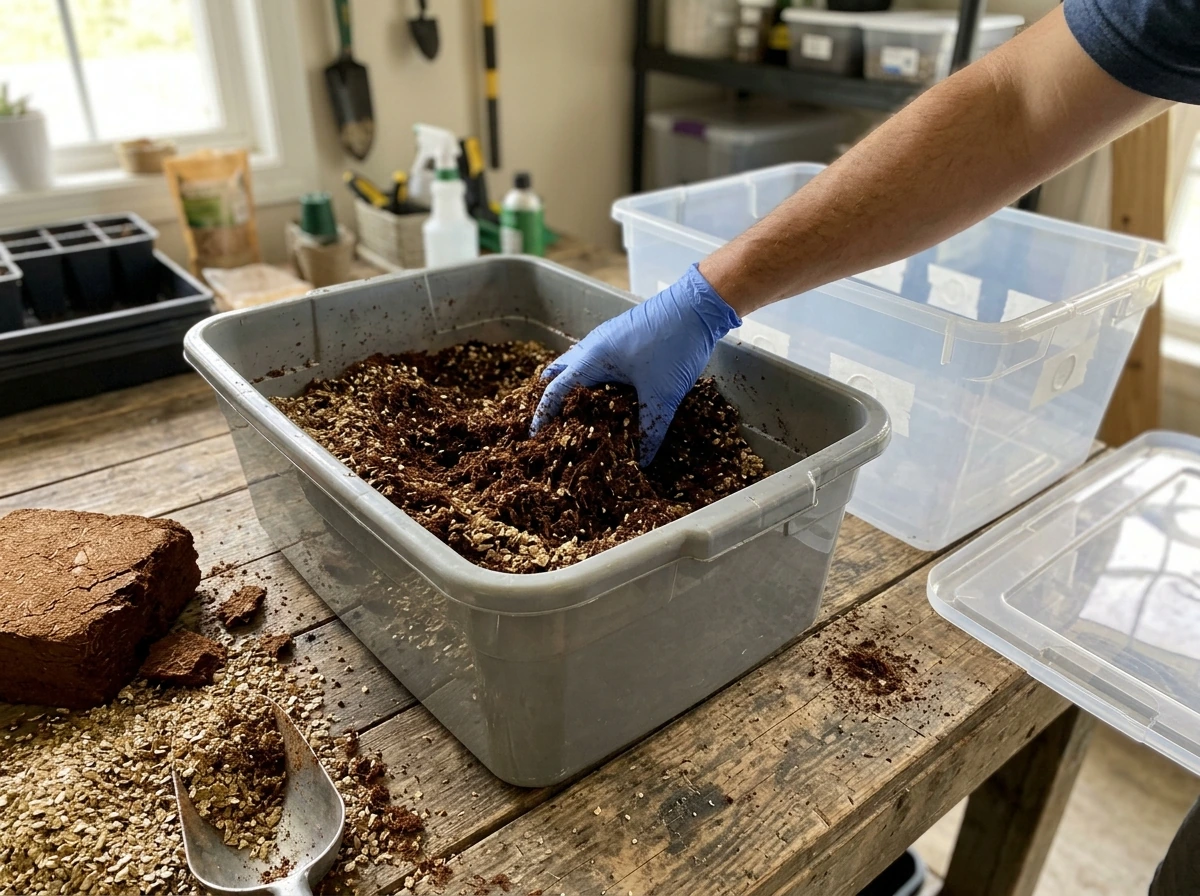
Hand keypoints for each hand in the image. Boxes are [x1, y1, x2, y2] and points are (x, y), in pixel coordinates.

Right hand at [531, 264, 740, 465]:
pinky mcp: (620, 335)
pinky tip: (605, 391)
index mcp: (592, 359)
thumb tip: (643, 462)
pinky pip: (592, 357)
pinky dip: (589, 375)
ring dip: (571, 384)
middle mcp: (592, 346)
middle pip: (558, 373)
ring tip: (575, 410)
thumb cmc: (675, 346)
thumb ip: (651, 431)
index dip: (544, 415)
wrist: (697, 305)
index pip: (555, 391)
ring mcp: (605, 337)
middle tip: (553, 422)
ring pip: (575, 363)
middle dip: (551, 397)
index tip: (535, 436)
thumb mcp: (663, 396)